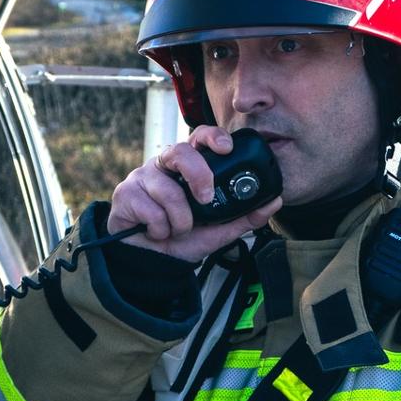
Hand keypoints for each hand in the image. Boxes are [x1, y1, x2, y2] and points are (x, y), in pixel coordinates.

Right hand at [107, 125, 281, 262]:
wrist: (154, 264)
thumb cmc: (183, 239)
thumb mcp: (220, 229)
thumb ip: (246, 215)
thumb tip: (275, 201)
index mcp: (188, 167)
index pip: (199, 138)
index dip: (212, 136)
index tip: (227, 148)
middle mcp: (165, 166)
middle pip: (179, 151)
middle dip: (197, 175)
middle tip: (205, 199)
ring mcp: (143, 178)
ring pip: (166, 187)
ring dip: (179, 219)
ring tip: (177, 230)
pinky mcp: (126, 195)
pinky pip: (150, 208)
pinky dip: (160, 228)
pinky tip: (157, 232)